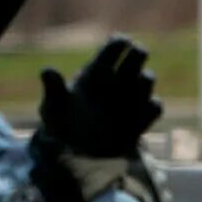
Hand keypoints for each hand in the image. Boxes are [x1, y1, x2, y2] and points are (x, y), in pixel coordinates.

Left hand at [39, 36, 162, 158]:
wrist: (74, 158)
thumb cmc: (60, 127)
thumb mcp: (53, 109)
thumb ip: (54, 90)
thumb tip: (46, 70)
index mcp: (96, 72)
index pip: (116, 45)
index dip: (120, 43)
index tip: (118, 47)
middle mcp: (115, 81)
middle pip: (138, 54)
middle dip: (137, 55)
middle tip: (127, 68)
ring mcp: (130, 99)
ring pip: (147, 78)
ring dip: (142, 82)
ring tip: (125, 97)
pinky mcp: (140, 119)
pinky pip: (154, 106)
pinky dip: (149, 108)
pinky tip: (134, 119)